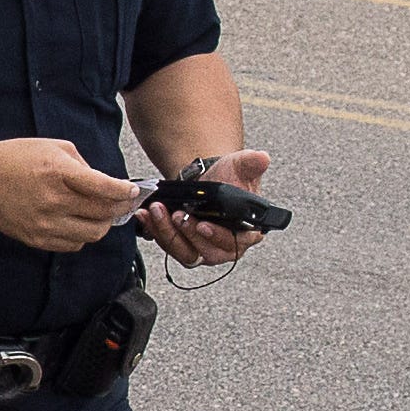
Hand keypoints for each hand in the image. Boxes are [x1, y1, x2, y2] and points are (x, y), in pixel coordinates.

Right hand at [0, 134, 154, 253]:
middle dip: (119, 208)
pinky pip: (74, 245)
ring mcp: (45, 224)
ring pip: (92, 235)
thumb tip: (106, 184)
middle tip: (122, 202)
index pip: (105, 188)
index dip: (125, 191)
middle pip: (103, 214)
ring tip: (99, 214)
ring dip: (102, 224)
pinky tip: (77, 222)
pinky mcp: (37, 239)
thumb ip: (84, 165)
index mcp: (59, 173)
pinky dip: (82, 236)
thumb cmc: (17, 158)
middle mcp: (53, 201)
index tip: (132, 190)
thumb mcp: (55, 147)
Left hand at [140, 144, 273, 267]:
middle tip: (177, 214)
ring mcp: (204, 249)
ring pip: (186, 252)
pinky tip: (147, 215)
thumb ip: (252, 163)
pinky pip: (169, 247)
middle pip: (208, 252)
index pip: (236, 243)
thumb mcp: (240, 166)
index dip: (218, 237)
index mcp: (247, 232)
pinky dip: (156, 231)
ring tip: (157, 211)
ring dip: (168, 233)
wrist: (207, 178)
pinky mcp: (184, 247)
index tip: (203, 225)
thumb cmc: (228, 177)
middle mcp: (227, 246)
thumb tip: (262, 158)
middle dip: (188, 234)